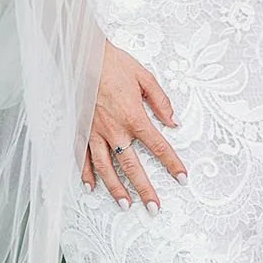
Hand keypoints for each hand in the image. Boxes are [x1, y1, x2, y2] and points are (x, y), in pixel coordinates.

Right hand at [84, 42, 184, 210]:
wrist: (84, 54)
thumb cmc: (114, 63)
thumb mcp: (145, 77)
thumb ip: (160, 101)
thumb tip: (173, 121)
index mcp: (134, 116)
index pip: (158, 146)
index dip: (172, 163)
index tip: (182, 178)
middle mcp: (114, 129)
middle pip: (132, 166)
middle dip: (144, 189)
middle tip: (154, 208)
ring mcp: (95, 132)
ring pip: (106, 167)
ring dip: (116, 189)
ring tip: (125, 205)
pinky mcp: (80, 129)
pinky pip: (82, 156)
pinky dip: (86, 173)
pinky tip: (91, 187)